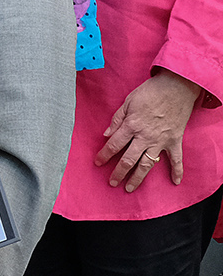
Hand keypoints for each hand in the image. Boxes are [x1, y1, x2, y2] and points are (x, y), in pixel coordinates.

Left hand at [94, 68, 200, 190]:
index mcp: (131, 125)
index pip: (114, 144)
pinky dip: (177, 171)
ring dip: (138, 177)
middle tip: (112, 182)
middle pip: (129, 159)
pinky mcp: (175, 141)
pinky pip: (176, 159)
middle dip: (118, 172)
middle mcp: (145, 136)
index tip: (98, 162)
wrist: (176, 87)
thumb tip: (106, 134)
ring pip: (147, 164)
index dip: (104, 154)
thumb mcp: (128, 101)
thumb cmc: (150, 92)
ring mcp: (161, 141)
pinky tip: (175, 182)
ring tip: (130, 187)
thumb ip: (117, 119)